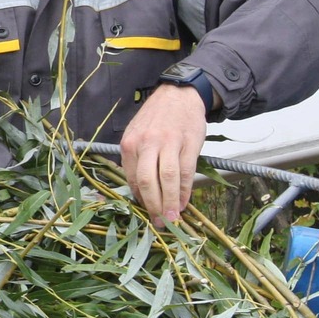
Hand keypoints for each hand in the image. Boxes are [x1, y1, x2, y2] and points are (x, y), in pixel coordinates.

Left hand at [118, 85, 207, 223]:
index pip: (131, 178)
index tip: (146, 213)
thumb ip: (135, 159)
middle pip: (147, 181)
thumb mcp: (136, 134)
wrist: (179, 94)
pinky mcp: (188, 143)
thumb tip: (138, 191)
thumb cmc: (156, 118)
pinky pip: (186, 172)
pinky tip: (184, 202)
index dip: (140, 199)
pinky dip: (185, 191)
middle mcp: (146, 143)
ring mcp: (168, 143)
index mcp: (130, 143)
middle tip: (159, 223)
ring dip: (170, 203)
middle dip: (153, 206)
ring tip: (172, 219)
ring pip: (167, 179)